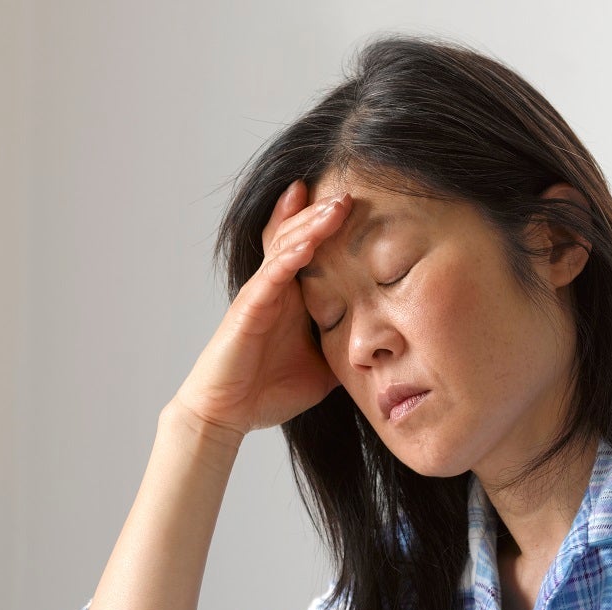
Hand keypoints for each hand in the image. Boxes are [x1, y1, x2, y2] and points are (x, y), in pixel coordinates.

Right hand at [171, 181, 350, 441]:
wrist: (227, 416)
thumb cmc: (267, 392)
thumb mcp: (323, 370)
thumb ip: (346, 351)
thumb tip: (384, 350)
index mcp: (291, 298)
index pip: (309, 249)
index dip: (328, 226)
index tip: (358, 207)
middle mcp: (274, 289)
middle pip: (297, 236)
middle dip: (323, 213)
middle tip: (351, 191)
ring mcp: (259, 295)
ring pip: (285, 247)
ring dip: (311, 224)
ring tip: (337, 204)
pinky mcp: (247, 310)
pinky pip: (270, 275)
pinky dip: (288, 256)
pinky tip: (307, 241)